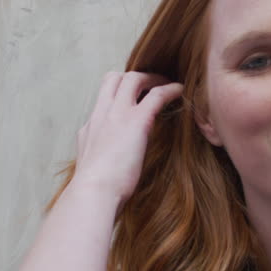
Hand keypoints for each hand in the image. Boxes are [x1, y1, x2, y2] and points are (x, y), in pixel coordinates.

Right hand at [69, 71, 182, 199]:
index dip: (117, 95)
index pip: (103, 101)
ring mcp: (117, 115)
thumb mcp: (94, 170)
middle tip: (151, 84)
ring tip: (167, 83)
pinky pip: (156, 95)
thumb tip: (111, 167)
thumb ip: (102, 160)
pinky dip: (169, 89)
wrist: (93, 193)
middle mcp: (101, 116)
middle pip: (113, 79)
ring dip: (152, 78)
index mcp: (90, 129)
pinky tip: (180, 90)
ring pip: (132, 78)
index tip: (132, 100)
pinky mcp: (136, 121)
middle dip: (132, 77)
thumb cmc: (95, 191)